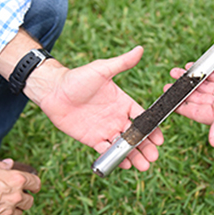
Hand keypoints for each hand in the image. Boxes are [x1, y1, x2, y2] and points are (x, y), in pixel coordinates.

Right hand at [0, 159, 40, 214]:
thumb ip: (1, 167)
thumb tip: (9, 164)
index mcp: (17, 180)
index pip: (35, 183)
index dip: (34, 185)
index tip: (32, 188)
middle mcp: (15, 197)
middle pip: (29, 202)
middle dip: (23, 200)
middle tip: (14, 198)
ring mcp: (6, 213)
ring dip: (13, 213)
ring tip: (2, 208)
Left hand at [25, 46, 163, 171]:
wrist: (53, 90)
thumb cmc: (78, 78)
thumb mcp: (102, 69)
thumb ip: (122, 63)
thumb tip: (140, 49)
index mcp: (123, 103)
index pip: (143, 118)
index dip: (152, 129)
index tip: (160, 139)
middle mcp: (117, 117)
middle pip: (136, 135)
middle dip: (146, 147)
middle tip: (154, 157)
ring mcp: (105, 129)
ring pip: (123, 145)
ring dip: (134, 155)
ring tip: (143, 166)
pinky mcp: (92, 139)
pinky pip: (106, 151)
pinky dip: (115, 158)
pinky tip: (124, 165)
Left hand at [166, 44, 213, 146]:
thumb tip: (213, 144)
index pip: (197, 113)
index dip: (181, 107)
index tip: (167, 101)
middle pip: (198, 100)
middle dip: (182, 91)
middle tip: (167, 84)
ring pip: (204, 87)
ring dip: (190, 81)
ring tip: (176, 72)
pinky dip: (204, 73)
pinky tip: (192, 67)